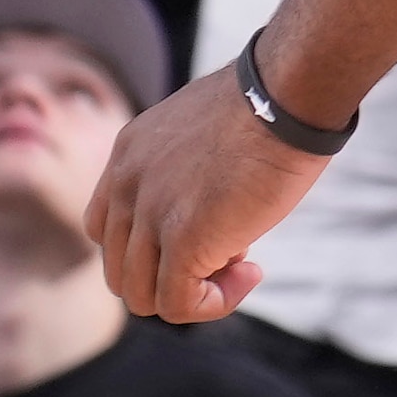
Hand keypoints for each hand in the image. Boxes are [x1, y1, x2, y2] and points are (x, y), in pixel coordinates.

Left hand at [85, 63, 330, 325]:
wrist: (289, 92)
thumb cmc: (272, 102)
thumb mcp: (208, 129)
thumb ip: (190, 167)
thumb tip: (212, 206)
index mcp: (128, 154)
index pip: (106, 228)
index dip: (153, 245)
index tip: (207, 228)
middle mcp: (126, 185)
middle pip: (121, 269)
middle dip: (175, 272)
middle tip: (233, 248)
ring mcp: (149, 214)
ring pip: (144, 296)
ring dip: (196, 293)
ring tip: (244, 267)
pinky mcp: (183, 240)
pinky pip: (178, 304)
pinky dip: (214, 303)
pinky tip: (251, 274)